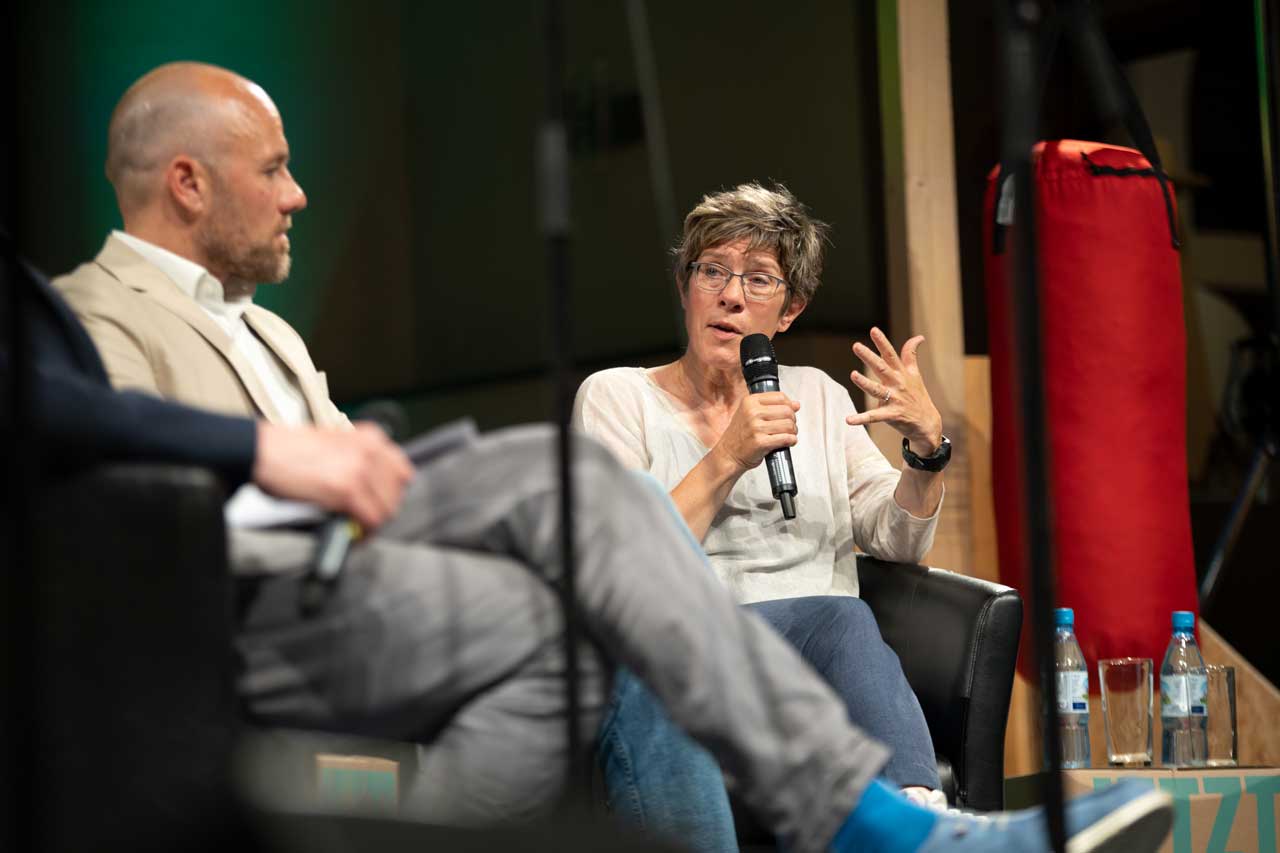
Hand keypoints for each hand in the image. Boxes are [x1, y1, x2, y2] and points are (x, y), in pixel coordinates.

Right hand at [252, 421, 414, 529]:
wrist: (262, 451)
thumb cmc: (290, 450)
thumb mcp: (335, 442)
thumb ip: (357, 458)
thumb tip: (373, 487)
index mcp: (370, 436)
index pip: (401, 471)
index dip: (391, 492)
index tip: (380, 503)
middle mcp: (370, 450)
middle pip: (397, 492)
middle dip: (383, 509)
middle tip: (365, 520)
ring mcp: (360, 469)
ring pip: (387, 508)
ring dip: (373, 523)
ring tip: (357, 529)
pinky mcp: (347, 490)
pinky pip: (371, 520)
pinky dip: (364, 533)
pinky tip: (353, 535)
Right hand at [712, 391, 800, 473]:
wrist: (728, 454)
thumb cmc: (740, 435)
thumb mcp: (750, 414)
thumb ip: (772, 407)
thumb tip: (796, 405)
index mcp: (750, 401)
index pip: (780, 397)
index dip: (789, 405)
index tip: (789, 412)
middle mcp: (752, 412)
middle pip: (787, 411)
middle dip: (792, 420)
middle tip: (789, 427)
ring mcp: (756, 427)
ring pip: (788, 425)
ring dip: (793, 432)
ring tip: (788, 435)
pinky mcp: (760, 442)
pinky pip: (785, 438)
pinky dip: (791, 441)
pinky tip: (788, 442)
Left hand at [846, 327, 942, 453]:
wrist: (928, 423)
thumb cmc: (918, 396)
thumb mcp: (915, 374)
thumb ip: (911, 355)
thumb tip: (918, 337)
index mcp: (901, 373)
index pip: (891, 354)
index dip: (882, 342)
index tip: (874, 330)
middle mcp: (897, 384)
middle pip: (881, 368)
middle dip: (869, 357)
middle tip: (856, 346)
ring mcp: (895, 399)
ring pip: (877, 390)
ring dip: (865, 383)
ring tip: (853, 375)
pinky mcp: (892, 415)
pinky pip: (874, 417)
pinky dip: (861, 419)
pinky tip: (848, 419)